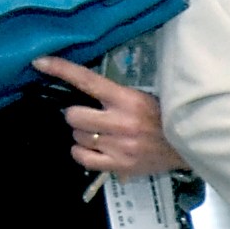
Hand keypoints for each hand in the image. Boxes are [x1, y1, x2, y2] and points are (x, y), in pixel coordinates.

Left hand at [35, 56, 187, 176]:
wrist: (190, 146)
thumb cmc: (164, 119)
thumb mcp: (142, 98)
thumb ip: (115, 96)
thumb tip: (82, 91)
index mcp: (128, 100)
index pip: (88, 80)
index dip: (61, 70)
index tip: (39, 62)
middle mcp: (121, 122)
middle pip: (73, 116)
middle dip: (76, 116)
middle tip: (89, 117)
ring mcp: (119, 146)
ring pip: (77, 137)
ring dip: (82, 135)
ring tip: (99, 135)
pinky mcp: (119, 165)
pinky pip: (83, 158)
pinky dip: (82, 152)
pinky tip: (93, 149)